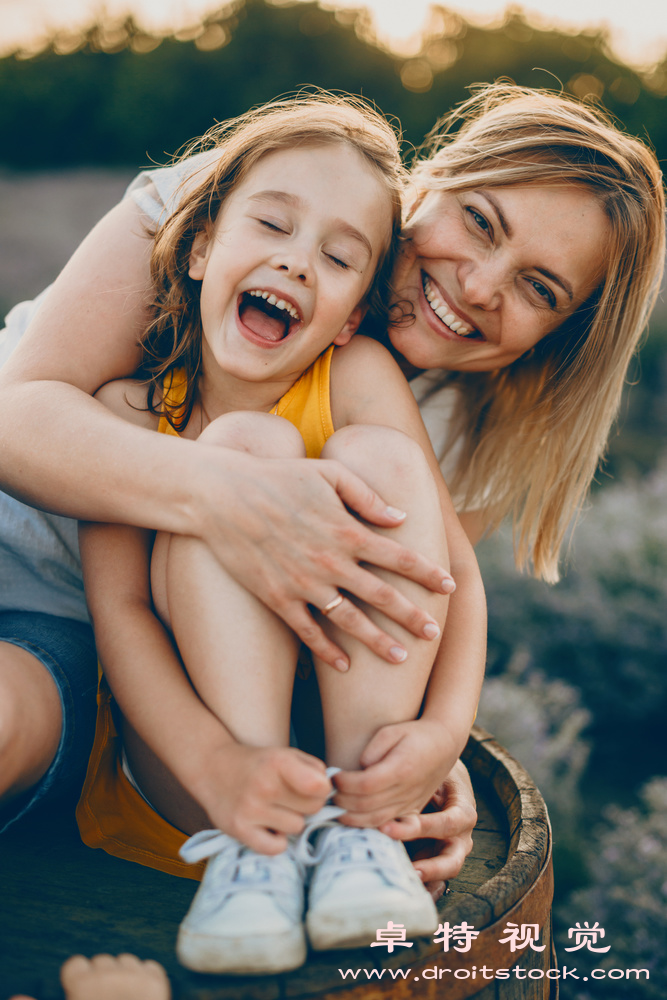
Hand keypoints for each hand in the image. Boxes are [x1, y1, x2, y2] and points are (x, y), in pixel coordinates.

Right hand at [196, 743, 330, 854]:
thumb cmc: (258, 763)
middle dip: (307, 803)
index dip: (322, 788)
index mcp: (278, 762)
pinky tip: (268, 826)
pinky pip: (276, 848)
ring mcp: (250, 809)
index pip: (320, 787)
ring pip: (297, 827)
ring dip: (291, 820)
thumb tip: (329, 793)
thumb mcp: (285, 754)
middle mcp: (264, 785)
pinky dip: (276, 841)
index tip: (312, 785)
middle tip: (290, 796)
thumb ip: (314, 769)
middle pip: (313, 809)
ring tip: (275, 808)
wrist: (213, 767)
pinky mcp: (238, 829)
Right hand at [197, 449, 452, 669]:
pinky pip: (308, 631)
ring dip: (377, 642)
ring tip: (399, 659)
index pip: (400, 556)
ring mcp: (303, 583)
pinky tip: (345, 666)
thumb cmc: (277, 477)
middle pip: (382, 595)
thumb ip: (367, 496)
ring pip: (350, 621)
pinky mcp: (277, 598)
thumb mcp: (328, 473)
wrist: (221, 495)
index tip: (449, 586)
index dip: (428, 573)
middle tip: (434, 634)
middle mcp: (331, 561)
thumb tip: (400, 517)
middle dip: (412, 616)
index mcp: (347, 529)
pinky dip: (327, 651)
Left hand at [332, 718, 457, 827]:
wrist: (444, 744)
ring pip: (376, 820)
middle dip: (343, 801)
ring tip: (335, 809)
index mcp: (401, 769)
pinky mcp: (411, 810)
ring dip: (351, 818)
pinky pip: (387, 824)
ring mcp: (410, 803)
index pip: (365, 784)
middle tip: (327, 793)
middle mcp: (406, 790)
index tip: (332, 777)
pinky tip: (353, 819)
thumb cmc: (415, 734)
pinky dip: (367, 825)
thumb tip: (360, 767)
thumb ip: (374, 748)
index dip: (344, 783)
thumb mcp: (393, 731)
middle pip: (367, 805)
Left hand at [388, 760, 476, 899]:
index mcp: (463, 813)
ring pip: (442, 877)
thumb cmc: (437, 773)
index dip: (421, 828)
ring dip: (423, 882)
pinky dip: (421, 889)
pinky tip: (402, 893)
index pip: (447, 824)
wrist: (444, 781)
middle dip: (430, 867)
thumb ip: (418, 777)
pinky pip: (434, 884)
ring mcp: (451, 855)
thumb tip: (380, 769)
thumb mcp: (434, 771)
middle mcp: (461, 838)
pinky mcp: (438, 864)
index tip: (389, 828)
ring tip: (402, 886)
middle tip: (407, 869)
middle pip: (452, 861)